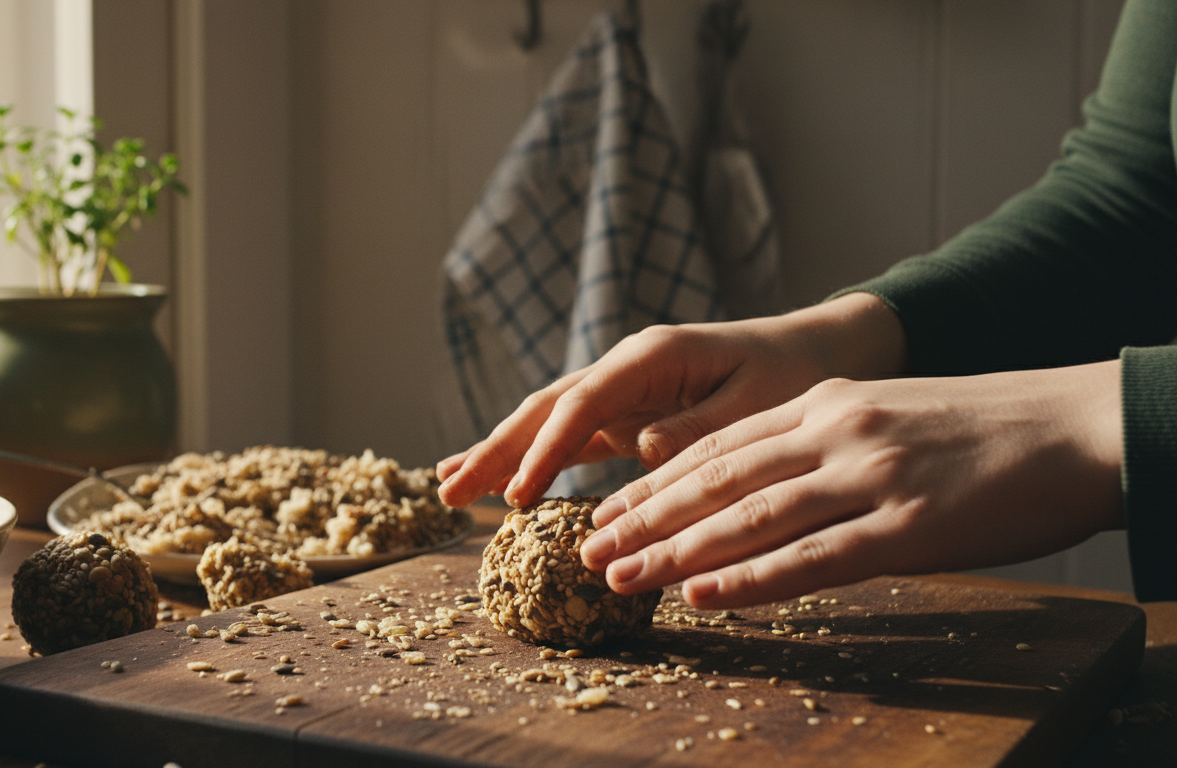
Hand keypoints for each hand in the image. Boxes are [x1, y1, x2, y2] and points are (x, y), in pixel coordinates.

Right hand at [437, 293, 906, 508]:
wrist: (813, 353)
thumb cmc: (789, 375)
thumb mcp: (756, 402)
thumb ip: (699, 426)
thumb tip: (643, 448)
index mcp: (652, 357)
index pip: (581, 404)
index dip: (544, 451)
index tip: (518, 497)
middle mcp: (626, 368)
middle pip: (546, 408)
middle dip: (496, 449)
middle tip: (447, 490)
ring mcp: (621, 390)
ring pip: (546, 421)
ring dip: (499, 454)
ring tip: (448, 487)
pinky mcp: (626, 413)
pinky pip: (569, 437)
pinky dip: (534, 460)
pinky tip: (499, 484)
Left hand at [579, 361, 1124, 608]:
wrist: (1075, 426)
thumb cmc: (981, 427)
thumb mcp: (885, 414)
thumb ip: (822, 444)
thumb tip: (764, 490)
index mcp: (824, 404)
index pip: (717, 448)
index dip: (654, 484)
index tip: (607, 513)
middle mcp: (834, 433)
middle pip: (716, 481)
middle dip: (645, 519)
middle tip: (590, 551)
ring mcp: (868, 478)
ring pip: (750, 518)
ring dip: (678, 553)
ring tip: (624, 579)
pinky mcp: (908, 527)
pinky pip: (813, 558)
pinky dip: (751, 579)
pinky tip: (705, 595)